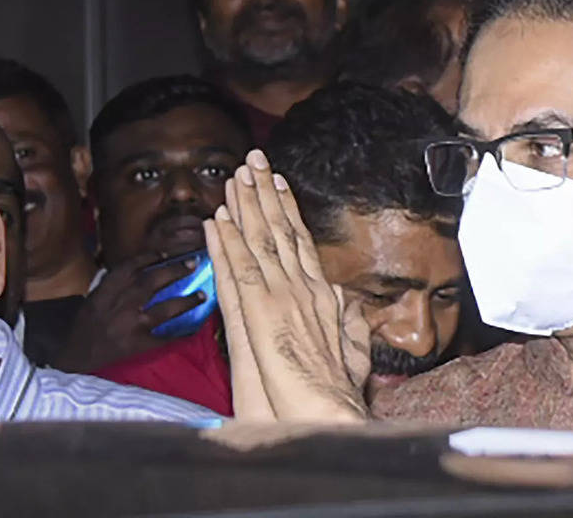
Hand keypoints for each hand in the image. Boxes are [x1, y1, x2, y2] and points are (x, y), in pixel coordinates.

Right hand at [51, 253, 204, 372]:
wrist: (75, 354)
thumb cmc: (87, 323)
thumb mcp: (95, 297)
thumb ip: (115, 283)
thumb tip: (143, 267)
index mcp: (108, 290)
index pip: (132, 267)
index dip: (151, 257)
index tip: (166, 254)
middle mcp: (121, 304)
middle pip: (154, 282)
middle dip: (176, 271)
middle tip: (193, 264)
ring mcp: (131, 324)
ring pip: (165, 309)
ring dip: (187, 301)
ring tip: (203, 294)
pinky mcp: (138, 344)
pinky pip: (165, 337)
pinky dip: (180, 333)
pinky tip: (194, 328)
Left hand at [207, 148, 369, 422]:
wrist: (333, 413)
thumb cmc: (342, 393)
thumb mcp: (355, 352)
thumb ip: (351, 324)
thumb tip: (351, 303)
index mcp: (323, 297)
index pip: (301, 244)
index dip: (288, 210)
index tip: (278, 183)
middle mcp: (303, 288)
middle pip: (280, 232)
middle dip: (265, 193)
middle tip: (253, 160)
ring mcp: (281, 298)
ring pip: (259, 243)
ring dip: (244, 207)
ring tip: (232, 176)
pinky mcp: (259, 314)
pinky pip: (238, 271)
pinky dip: (226, 244)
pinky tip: (216, 219)